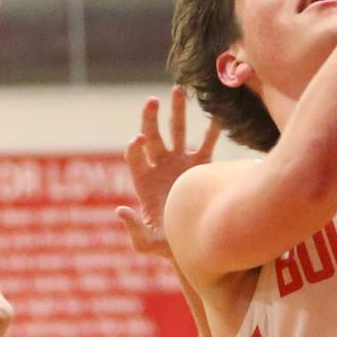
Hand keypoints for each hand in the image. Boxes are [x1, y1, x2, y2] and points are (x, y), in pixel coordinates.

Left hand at [116, 90, 220, 260]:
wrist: (194, 243)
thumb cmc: (167, 246)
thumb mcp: (146, 243)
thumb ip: (133, 229)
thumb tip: (119, 210)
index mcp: (144, 182)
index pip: (135, 158)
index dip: (134, 148)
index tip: (138, 140)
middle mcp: (160, 167)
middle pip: (153, 137)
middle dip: (151, 118)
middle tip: (151, 101)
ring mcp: (180, 164)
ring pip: (177, 132)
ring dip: (176, 112)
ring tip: (177, 90)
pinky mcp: (200, 166)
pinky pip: (206, 144)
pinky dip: (211, 130)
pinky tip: (217, 114)